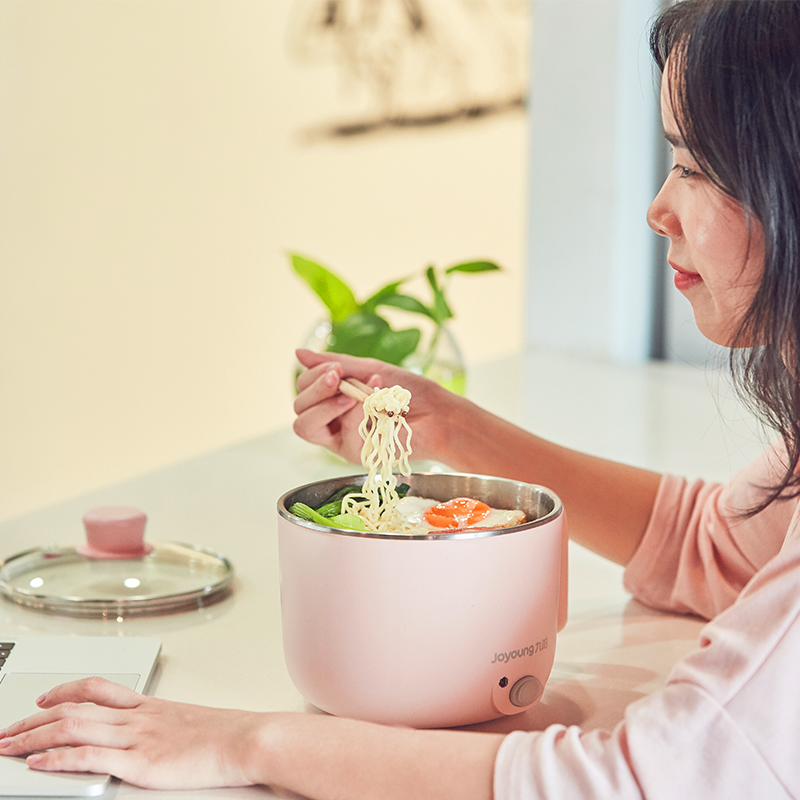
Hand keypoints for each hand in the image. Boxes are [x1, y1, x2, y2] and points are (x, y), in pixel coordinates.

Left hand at [0, 677, 268, 790]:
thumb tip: (162, 737)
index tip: (44, 698)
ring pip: (73, 727)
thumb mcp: (192, 723)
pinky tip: (38, 763)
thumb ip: (169, 727)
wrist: (246, 739)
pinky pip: (89, 756)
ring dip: (34, 737)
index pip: (98, 689)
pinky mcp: (140, 762)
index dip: (65, 691)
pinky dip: (58, 758)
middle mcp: (138, 716)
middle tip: (9, 730)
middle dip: (34, 719)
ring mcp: (137, 737)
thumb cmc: (228, 734)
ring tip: (8, 746)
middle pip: (74, 707)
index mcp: (151, 706)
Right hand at [293, 349, 453, 464]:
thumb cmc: (408, 392)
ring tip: (350, 393)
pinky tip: (377, 403)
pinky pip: (340, 434)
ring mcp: (342, 440)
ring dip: (325, 405)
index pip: (303, 391)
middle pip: (299, 409)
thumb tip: (299, 353)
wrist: (439, 414)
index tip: (336, 368)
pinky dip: (356, 414)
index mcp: (333, 402)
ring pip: (306, 426)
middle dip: (315, 390)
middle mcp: (333, 423)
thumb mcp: (369, 370)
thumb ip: (334, 364)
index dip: (312, 378)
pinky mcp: (356, 453)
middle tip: (337, 377)